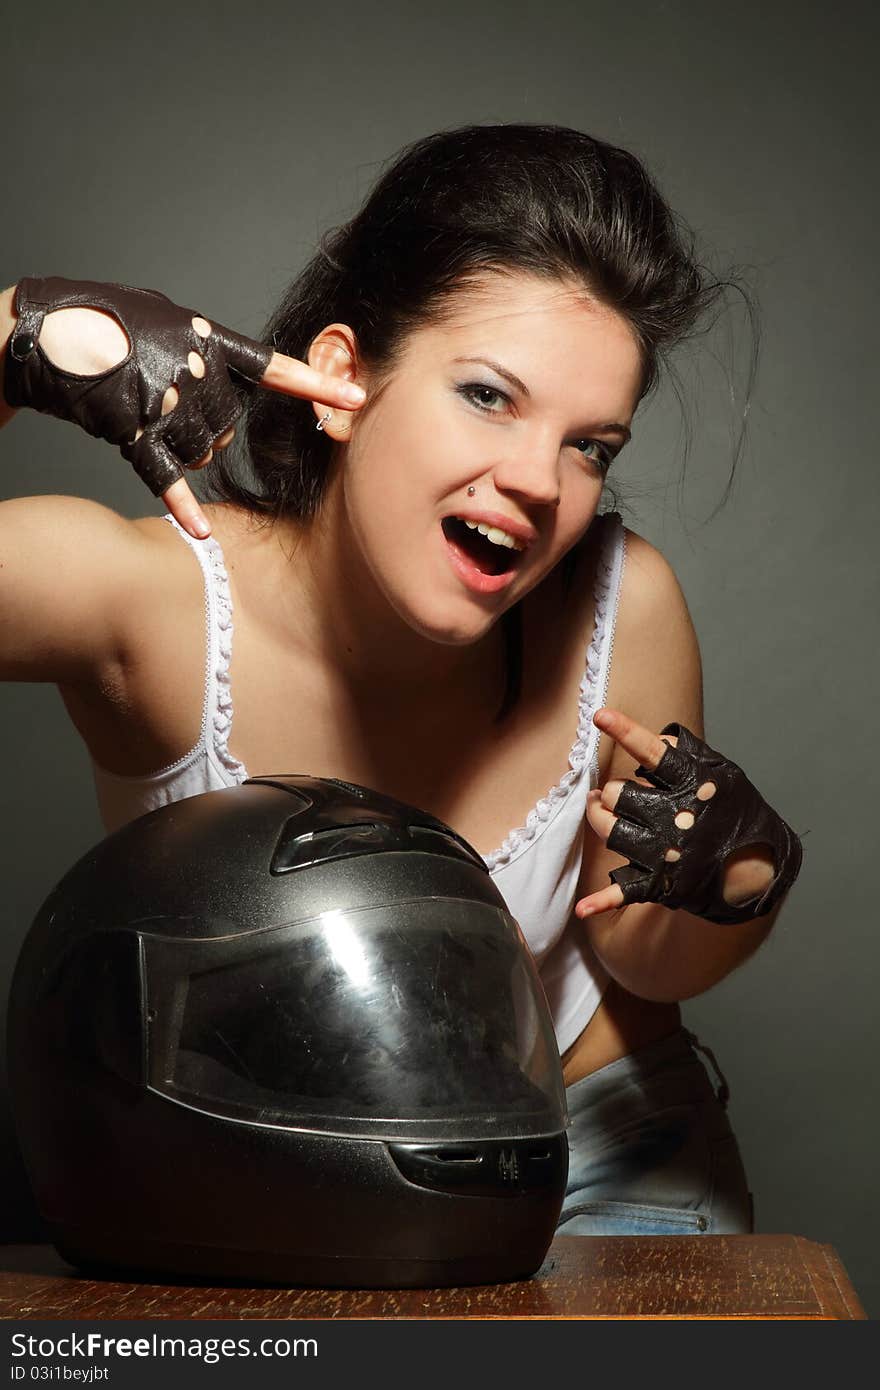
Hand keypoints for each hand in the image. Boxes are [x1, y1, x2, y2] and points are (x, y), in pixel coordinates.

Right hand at [3, 277, 365, 537]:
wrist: (48, 329)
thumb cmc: (106, 317)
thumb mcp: (165, 316)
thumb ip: (203, 346)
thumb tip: (228, 377)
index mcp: (206, 336)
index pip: (272, 367)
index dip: (317, 386)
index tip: (357, 400)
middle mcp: (192, 369)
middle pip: (229, 424)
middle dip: (208, 427)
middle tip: (172, 408)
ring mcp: (165, 402)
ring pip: (203, 450)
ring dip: (186, 450)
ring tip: (150, 419)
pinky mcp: (133, 430)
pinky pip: (166, 477)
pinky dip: (182, 505)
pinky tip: (199, 532)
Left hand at [576, 706, 802, 924]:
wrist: (758, 865)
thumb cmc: (736, 812)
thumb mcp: (723, 773)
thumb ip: (690, 754)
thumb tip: (658, 738)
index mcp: (692, 785)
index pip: (653, 751)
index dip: (625, 731)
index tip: (600, 715)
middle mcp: (676, 817)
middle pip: (617, 795)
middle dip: (610, 792)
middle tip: (611, 793)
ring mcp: (666, 852)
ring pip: (609, 830)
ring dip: (598, 819)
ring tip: (599, 811)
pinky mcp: (661, 882)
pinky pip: (624, 892)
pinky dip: (602, 902)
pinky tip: (582, 909)